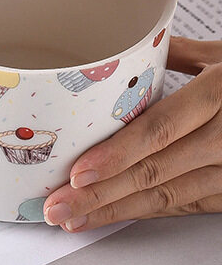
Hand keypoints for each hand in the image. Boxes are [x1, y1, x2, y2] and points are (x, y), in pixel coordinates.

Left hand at [43, 36, 221, 230]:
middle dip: (101, 194)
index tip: (78, 172)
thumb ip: (173, 52)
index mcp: (219, 95)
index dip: (117, 156)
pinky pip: (187, 203)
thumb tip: (127, 48)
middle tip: (58, 207)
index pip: (160, 132)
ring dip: (116, 210)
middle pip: (156, 172)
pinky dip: (146, 211)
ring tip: (74, 217)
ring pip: (168, 196)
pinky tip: (113, 214)